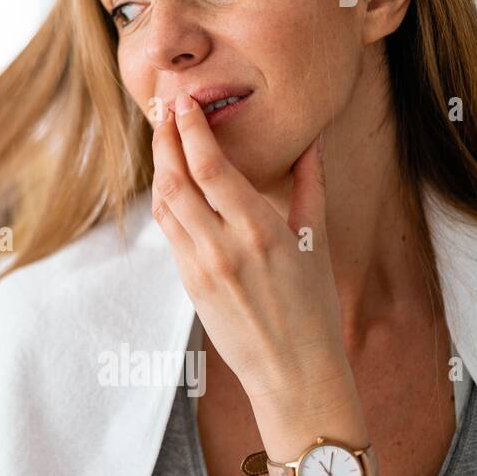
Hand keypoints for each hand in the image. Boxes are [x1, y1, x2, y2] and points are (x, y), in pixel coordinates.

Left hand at [150, 93, 352, 410]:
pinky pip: (169, 230)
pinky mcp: (188, 283)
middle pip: (176, 180)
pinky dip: (165, 197)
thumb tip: (312, 141)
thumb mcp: (317, 242)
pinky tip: (167, 178)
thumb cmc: (314, 306)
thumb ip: (309, 186)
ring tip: (162, 134)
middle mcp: (224, 247)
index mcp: (260, 231)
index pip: (211, 168)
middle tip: (163, 106)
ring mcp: (200, 266)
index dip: (191, 131)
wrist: (292, 372)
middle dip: (165, 138)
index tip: (183, 102)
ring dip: (159, 165)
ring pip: (165, 203)